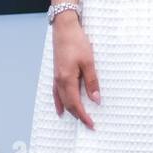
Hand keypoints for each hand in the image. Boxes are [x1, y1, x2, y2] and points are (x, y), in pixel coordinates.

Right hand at [51, 12, 99, 127]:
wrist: (64, 28)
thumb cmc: (77, 42)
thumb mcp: (89, 62)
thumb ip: (92, 82)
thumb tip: (96, 99)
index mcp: (67, 79)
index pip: (75, 104)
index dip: (83, 116)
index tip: (91, 124)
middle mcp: (59, 80)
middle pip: (68, 104)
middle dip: (78, 116)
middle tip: (88, 124)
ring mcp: (56, 77)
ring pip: (62, 99)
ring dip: (70, 111)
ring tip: (78, 119)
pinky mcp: (56, 72)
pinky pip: (56, 92)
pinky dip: (59, 103)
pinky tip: (61, 109)